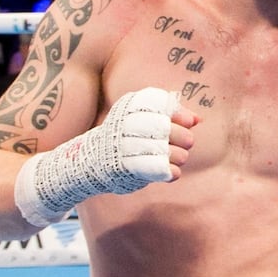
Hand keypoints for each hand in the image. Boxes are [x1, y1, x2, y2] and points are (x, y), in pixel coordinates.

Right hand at [14, 88, 200, 226]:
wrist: (79, 167)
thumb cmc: (119, 143)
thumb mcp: (140, 126)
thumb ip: (167, 119)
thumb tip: (199, 119)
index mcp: (125, 109)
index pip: (154, 102)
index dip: (176, 111)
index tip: (190, 121)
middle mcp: (120, 125)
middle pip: (160, 125)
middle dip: (179, 134)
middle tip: (188, 141)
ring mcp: (119, 147)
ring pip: (158, 148)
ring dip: (176, 155)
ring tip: (180, 159)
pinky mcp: (120, 169)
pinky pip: (151, 168)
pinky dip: (167, 171)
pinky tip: (173, 174)